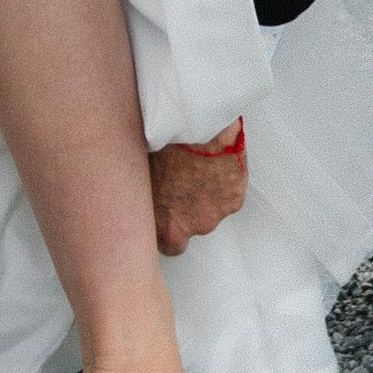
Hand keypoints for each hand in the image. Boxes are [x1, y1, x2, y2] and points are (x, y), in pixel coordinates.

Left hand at [150, 123, 247, 255]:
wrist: (196, 126)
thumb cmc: (165, 146)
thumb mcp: (142, 173)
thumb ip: (144, 194)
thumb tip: (136, 191)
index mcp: (168, 227)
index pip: (167, 246)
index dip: (165, 228)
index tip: (162, 213)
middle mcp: (195, 225)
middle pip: (192, 226)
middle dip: (187, 208)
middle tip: (179, 181)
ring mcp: (218, 211)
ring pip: (211, 208)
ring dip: (205, 192)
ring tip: (195, 164)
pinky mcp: (236, 194)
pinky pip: (227, 191)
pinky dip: (222, 179)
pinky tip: (212, 159)